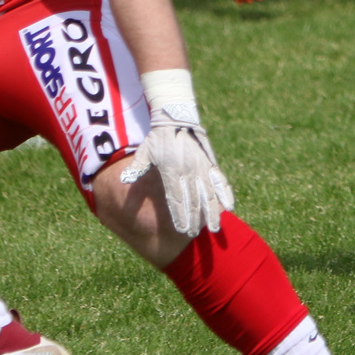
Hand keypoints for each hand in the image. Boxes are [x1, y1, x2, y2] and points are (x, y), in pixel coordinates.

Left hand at [121, 106, 235, 234]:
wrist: (176, 119)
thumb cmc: (157, 138)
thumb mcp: (144, 152)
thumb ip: (137, 167)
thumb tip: (124, 180)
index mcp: (172, 171)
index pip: (177, 199)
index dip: (181, 215)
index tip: (183, 230)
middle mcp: (188, 172)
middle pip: (193, 201)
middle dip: (194, 220)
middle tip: (193, 235)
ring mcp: (201, 168)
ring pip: (209, 194)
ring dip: (212, 212)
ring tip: (215, 228)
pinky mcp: (210, 163)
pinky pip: (220, 180)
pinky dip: (225, 193)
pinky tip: (230, 206)